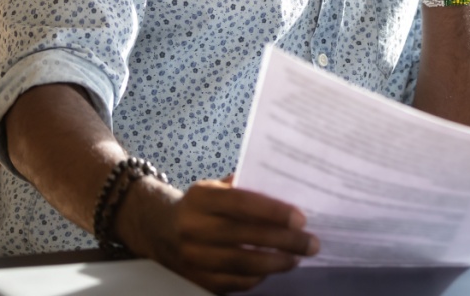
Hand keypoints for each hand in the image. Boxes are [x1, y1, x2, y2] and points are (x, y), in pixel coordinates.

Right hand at [118, 176, 318, 293]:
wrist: (158, 229)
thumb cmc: (200, 205)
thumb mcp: (215, 187)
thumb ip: (245, 188)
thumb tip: (287, 190)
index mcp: (201, 199)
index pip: (242, 204)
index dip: (273, 212)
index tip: (300, 218)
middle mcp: (193, 228)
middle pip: (245, 237)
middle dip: (284, 242)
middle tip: (311, 243)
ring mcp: (193, 257)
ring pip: (241, 265)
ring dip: (275, 263)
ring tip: (297, 258)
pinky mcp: (196, 279)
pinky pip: (233, 283)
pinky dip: (257, 278)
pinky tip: (273, 269)